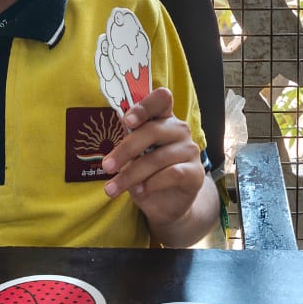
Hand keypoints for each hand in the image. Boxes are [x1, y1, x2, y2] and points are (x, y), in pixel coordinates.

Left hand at [100, 87, 210, 237]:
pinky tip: (140, 190)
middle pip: (153, 131)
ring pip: (158, 157)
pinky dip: (151, 183)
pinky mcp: (196, 173)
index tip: (127, 121)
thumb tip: (118, 121)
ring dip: (131, 174)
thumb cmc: (146, 173)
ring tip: (113, 188)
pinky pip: (172, 174)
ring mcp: (190, 150)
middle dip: (125, 149)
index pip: (162, 99)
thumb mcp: (133, 155)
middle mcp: (179, 130)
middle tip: (106, 166)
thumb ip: (129, 138)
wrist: (167, 204)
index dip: (145, 106)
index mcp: (164, 118)